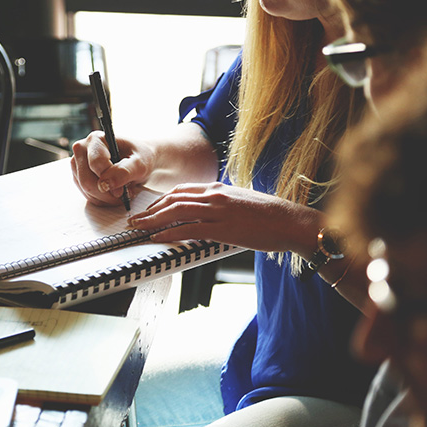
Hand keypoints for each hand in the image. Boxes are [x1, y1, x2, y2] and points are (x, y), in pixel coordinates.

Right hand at [70, 131, 153, 206]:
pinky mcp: (78, 177)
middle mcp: (82, 149)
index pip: (96, 164)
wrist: (138, 160)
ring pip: (86, 190)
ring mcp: (77, 164)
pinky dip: (102, 199)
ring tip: (122, 192)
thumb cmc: (139, 157)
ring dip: (106, 198)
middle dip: (107, 193)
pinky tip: (114, 193)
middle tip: (124, 194)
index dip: (110, 179)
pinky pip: (87, 195)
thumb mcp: (140, 164)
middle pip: (87, 180)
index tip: (123, 189)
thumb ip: (125, 171)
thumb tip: (106, 184)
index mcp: (96, 139)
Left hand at [127, 182, 320, 253]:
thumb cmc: (269, 216)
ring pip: (176, 211)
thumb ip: (221, 205)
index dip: (161, 200)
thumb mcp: (241, 202)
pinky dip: (169, 233)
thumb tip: (207, 213)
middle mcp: (215, 195)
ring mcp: (218, 210)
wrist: (290, 221)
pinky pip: (189, 229)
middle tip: (135, 220)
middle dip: (150, 210)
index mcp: (218, 188)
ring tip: (139, 228)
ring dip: (153, 220)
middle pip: (173, 199)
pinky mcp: (223, 228)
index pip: (181, 190)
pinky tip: (158, 238)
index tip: (149, 209)